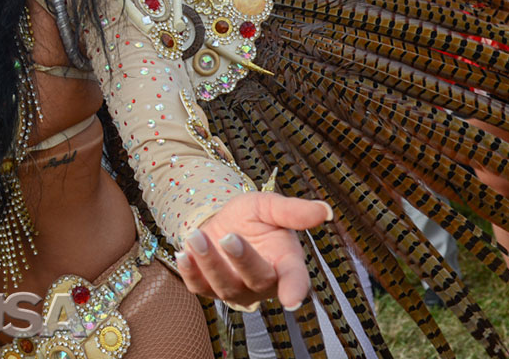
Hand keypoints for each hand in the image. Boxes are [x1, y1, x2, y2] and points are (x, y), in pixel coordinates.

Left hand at [175, 192, 331, 311]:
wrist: (222, 222)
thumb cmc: (253, 218)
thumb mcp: (270, 207)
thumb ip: (293, 211)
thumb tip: (325, 211)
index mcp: (286, 264)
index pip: (295, 280)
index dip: (295, 290)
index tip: (292, 301)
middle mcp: (262, 283)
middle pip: (255, 280)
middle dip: (242, 260)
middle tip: (229, 236)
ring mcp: (235, 289)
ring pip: (224, 286)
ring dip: (209, 263)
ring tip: (196, 236)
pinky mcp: (209, 289)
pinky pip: (198, 287)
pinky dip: (189, 272)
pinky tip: (183, 253)